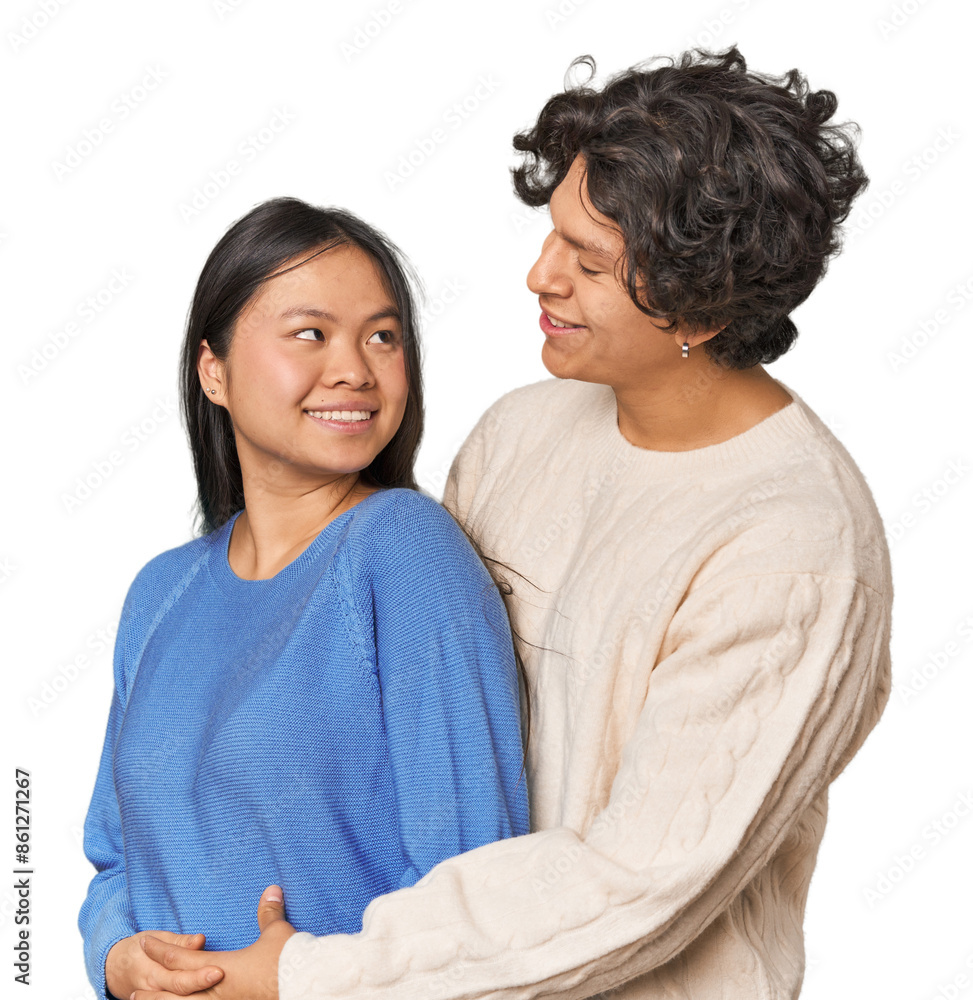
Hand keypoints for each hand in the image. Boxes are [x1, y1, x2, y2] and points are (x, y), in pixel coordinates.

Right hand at [106, 930, 220, 998]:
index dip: (199, 975)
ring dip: (196, 997)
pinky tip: (202, 997)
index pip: (178, 977)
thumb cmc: (139, 949)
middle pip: (179, 991)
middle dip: (200, 985)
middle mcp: (153, 989)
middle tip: (221, 975)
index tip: (219, 970)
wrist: (113, 969)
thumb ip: (180, 942)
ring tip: (219, 993)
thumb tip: (201, 940)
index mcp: (153, 971)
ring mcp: (152, 999)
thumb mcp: (156, 938)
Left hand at [132, 885, 295, 999]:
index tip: (145, 943)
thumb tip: (271, 889)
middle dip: (155, 989)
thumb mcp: (278, 933)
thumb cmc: (288, 962)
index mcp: (221, 968)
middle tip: (134, 989)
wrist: (303, 987)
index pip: (183, 958)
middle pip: (176, 991)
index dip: (162, 950)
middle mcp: (217, 991)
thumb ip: (269, 913)